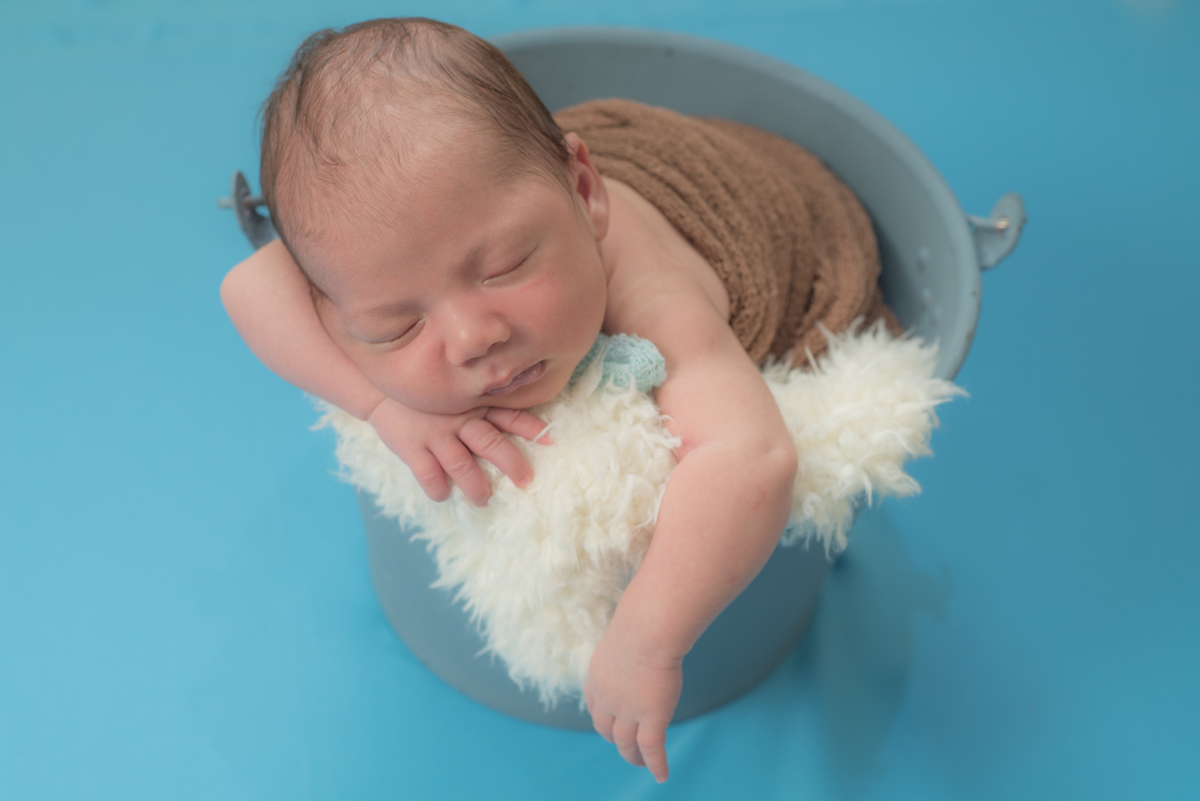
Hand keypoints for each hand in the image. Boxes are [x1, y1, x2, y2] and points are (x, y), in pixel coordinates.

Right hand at [367, 397, 550, 505]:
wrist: (382, 388)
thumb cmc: (428, 395)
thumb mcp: (458, 392)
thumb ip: (481, 402)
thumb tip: (512, 412)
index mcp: (473, 405)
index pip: (507, 415)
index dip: (530, 427)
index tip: (551, 440)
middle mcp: (459, 420)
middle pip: (490, 442)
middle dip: (511, 463)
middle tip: (525, 480)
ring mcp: (436, 435)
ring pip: (461, 464)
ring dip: (476, 485)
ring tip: (485, 499)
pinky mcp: (412, 448)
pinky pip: (427, 473)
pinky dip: (437, 488)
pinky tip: (444, 495)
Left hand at [583, 624, 682, 782]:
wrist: (646, 630)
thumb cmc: (642, 621)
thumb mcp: (626, 631)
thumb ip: (630, 639)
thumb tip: (643, 626)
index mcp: (597, 677)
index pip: (594, 705)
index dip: (602, 717)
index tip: (607, 722)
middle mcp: (607, 699)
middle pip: (606, 728)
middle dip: (614, 739)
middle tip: (624, 746)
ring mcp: (627, 712)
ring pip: (626, 744)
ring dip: (632, 757)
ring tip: (638, 763)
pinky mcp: (650, 719)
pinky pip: (652, 749)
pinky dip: (656, 765)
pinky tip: (661, 776)